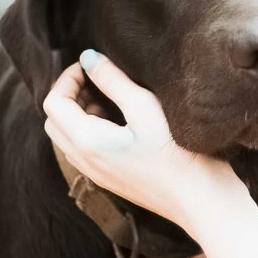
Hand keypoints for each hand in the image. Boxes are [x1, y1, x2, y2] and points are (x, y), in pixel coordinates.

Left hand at [43, 52, 253, 232]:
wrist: (202, 200)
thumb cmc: (179, 153)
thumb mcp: (146, 108)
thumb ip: (114, 81)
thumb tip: (88, 58)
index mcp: (88, 143)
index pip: (54, 103)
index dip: (68, 78)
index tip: (92, 64)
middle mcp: (85, 162)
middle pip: (54, 122)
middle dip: (69, 95)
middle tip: (97, 78)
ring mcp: (98, 175)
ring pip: (68, 138)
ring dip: (79, 113)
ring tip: (111, 97)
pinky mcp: (113, 180)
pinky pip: (85, 151)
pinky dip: (91, 130)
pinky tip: (123, 121)